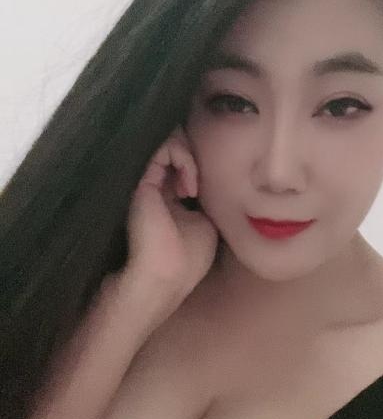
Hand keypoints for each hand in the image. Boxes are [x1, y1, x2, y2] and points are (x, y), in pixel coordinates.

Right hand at [122, 125, 218, 314]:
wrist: (163, 275)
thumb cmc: (186, 260)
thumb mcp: (204, 226)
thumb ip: (203, 203)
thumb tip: (205, 185)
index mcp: (167, 201)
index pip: (178, 169)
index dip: (196, 167)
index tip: (203, 190)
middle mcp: (153, 189)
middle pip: (172, 153)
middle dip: (192, 156)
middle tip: (199, 180)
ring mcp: (145, 182)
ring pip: (168, 144)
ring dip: (189, 157)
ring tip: (193, 187)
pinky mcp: (141, 179)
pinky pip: (164, 147)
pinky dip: (184, 157)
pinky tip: (190, 186)